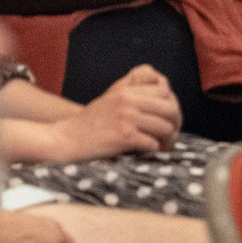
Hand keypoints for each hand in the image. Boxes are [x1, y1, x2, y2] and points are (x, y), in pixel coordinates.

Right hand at [47, 64, 181, 158]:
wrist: (67, 139)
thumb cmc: (90, 123)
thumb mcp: (111, 100)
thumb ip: (133, 94)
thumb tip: (162, 94)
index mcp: (125, 90)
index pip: (164, 91)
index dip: (169, 107)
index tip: (166, 119)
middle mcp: (127, 101)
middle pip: (170, 108)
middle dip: (174, 124)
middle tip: (169, 136)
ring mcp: (126, 118)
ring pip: (165, 127)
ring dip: (166, 140)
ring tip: (160, 146)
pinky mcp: (124, 136)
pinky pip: (153, 143)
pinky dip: (153, 150)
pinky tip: (147, 152)